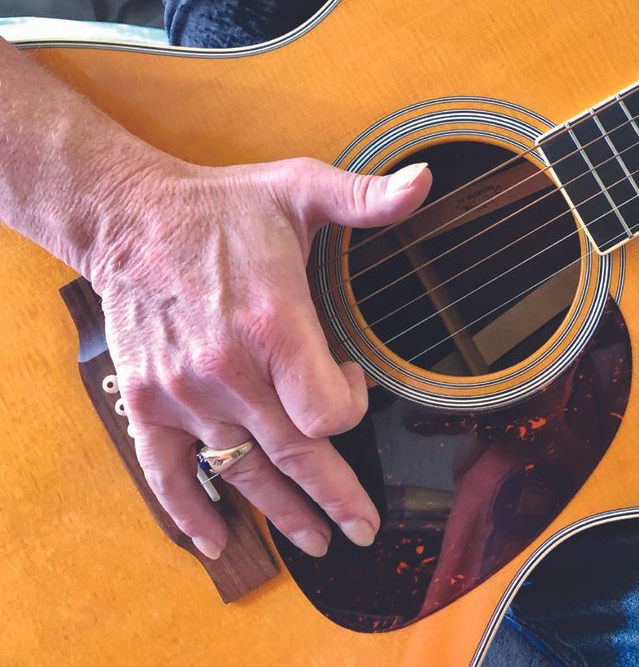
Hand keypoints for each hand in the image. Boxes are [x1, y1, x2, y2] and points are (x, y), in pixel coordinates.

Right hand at [90, 157, 431, 559]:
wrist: (128, 216)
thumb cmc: (222, 208)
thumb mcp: (300, 188)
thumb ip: (366, 198)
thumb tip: (424, 181)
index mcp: (271, 324)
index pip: (327, 410)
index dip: (353, 408)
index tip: (356, 385)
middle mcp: (228, 371)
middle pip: (294, 456)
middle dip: (335, 499)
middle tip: (364, 530)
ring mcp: (184, 394)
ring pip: (242, 473)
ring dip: (281, 514)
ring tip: (315, 543)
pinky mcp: (149, 403)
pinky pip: (168, 473)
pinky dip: (190, 512)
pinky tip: (215, 540)